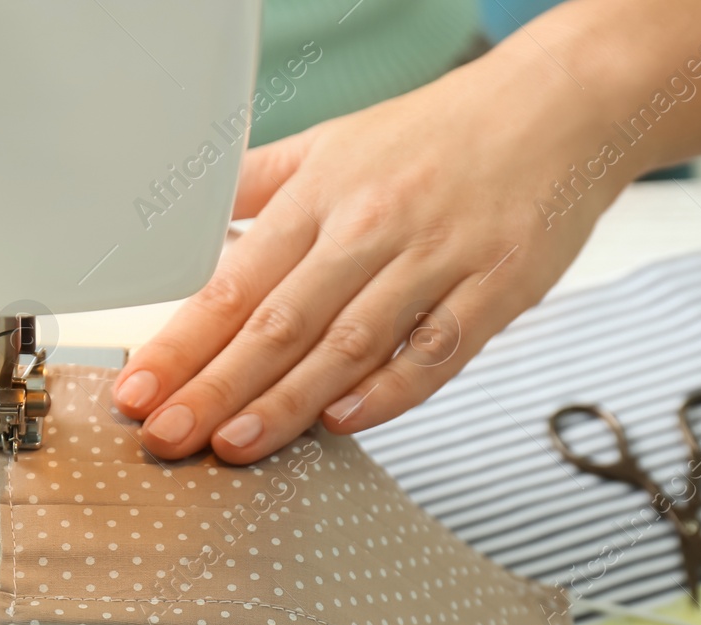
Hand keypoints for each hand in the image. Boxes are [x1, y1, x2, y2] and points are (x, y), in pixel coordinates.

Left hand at [112, 49, 622, 463]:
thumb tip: (190, 226)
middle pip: (279, 321)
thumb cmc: (443, 132)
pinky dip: (391, 390)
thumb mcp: (336, 140)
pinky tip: (344, 421)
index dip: (182, 343)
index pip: (234, 282)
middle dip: (215, 386)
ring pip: (349, 343)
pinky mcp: (497, 286)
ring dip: (288, 400)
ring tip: (235, 443)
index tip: (140, 389)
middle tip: (167, 436)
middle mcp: (371, 225)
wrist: (560, 105)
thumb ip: (260, 188)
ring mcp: (436, 257)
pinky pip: (436, 348)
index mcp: (322, 194)